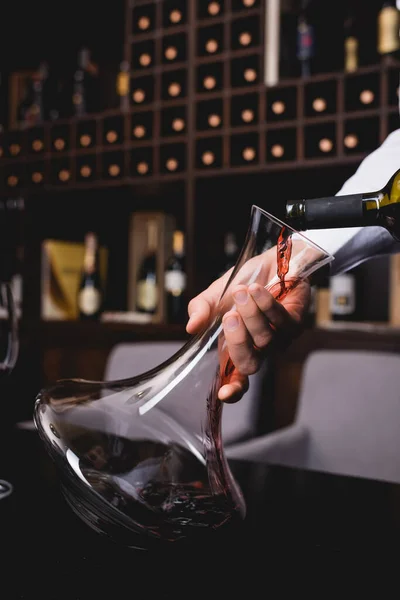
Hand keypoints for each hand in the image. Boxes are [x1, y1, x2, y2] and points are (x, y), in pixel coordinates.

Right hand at [186, 259, 309, 402]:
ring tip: (242, 292)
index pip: (237, 380)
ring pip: (266, 340)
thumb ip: (201, 311)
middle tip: (230, 316)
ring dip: (251, 314)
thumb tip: (192, 327)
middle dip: (238, 342)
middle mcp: (259, 349)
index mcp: (236, 348)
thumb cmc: (243, 283)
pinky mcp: (295, 323)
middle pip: (250, 364)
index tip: (223, 394)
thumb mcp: (214, 296)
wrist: (270, 261)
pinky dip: (266, 305)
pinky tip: (258, 290)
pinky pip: (281, 321)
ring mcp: (279, 339)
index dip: (232, 390)